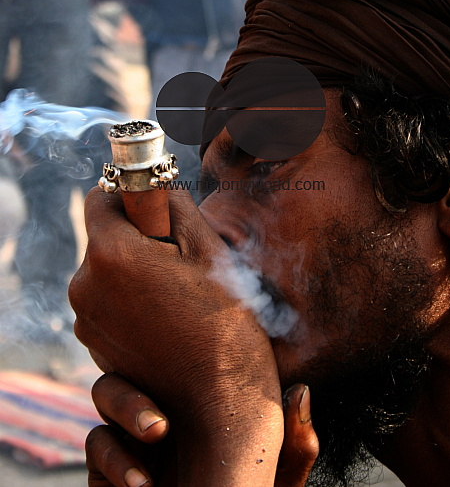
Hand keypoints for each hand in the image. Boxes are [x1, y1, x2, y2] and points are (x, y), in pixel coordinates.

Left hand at [69, 189, 284, 485]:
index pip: (100, 197)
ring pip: (108, 270)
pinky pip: (108, 302)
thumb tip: (158, 187)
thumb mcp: (207, 249)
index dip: (131, 194)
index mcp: (111, 255)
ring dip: (137, 268)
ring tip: (180, 292)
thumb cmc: (223, 323)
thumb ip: (175, 205)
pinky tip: (169, 317)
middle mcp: (85, 287)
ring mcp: (86, 321)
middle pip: (105, 236)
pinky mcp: (95, 345)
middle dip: (138, 235)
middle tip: (181, 256)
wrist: (221, 403)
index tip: (159, 208)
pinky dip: (132, 298)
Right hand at [85, 374, 318, 486]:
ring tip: (156, 430)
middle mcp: (165, 407)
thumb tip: (300, 391)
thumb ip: (293, 445)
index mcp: (203, 400)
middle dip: (151, 366)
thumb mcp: (276, 478)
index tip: (208, 353)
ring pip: (110, 390)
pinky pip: (97, 443)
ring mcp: (134, 436)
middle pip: (142, 360)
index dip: (189, 348)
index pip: (187, 357)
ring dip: (127, 405)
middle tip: (169, 404)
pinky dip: (114, 458)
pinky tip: (139, 482)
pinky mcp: (107, 469)